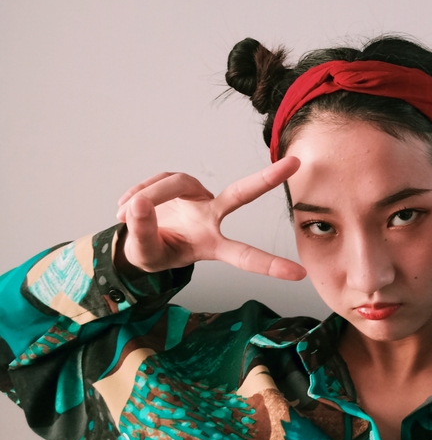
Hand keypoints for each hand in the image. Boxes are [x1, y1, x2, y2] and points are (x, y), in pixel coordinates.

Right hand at [115, 157, 305, 279]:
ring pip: (175, 184)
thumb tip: (139, 205)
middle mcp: (211, 218)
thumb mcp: (144, 254)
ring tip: (123, 215)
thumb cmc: (152, 252)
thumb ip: (142, 233)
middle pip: (240, 194)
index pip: (244, 256)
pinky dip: (138, 193)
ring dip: (146, 197)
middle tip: (295, 164)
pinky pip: (159, 181)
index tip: (300, 274)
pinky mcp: (182, 183)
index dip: (270, 265)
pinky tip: (125, 208)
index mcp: (211, 246)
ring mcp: (198, 198)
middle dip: (267, 179)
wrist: (137, 239)